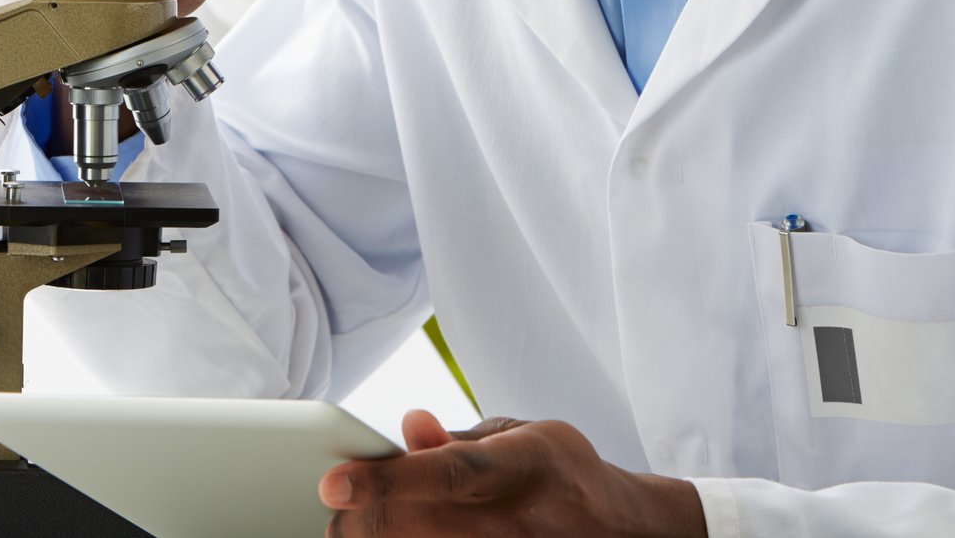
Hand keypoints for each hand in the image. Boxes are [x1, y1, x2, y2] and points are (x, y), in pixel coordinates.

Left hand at [320, 411, 707, 537]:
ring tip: (349, 529)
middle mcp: (521, 518)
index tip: (333, 483)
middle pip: (424, 525)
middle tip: (332, 507)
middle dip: (365, 518)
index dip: (389, 478)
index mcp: (529, 463)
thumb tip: (404, 427)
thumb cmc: (559, 472)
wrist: (623, 531)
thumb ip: (457, 438)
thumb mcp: (521, 435)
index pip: (449, 472)